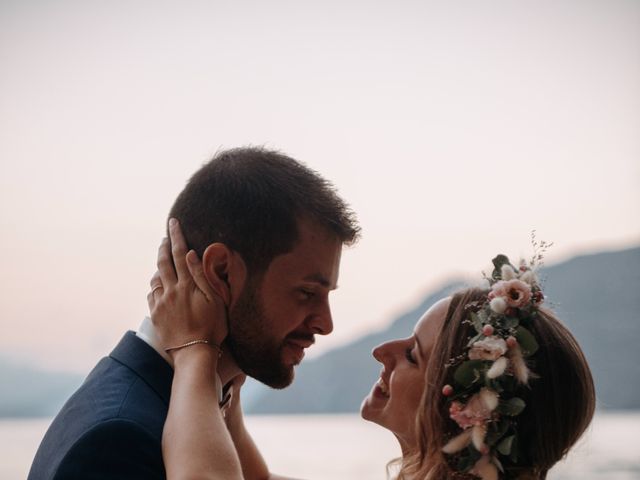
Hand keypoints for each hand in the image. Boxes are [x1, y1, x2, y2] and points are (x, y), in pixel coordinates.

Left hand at [147, 218, 227, 354]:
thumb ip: (201, 276)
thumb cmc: (211, 328)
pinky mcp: (155, 315)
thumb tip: (190, 254)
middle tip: (166, 235)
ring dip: (159, 265)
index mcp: (186, 284)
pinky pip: (151, 294)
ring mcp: (160, 303)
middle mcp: (170, 290)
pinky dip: (155, 284)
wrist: (193, 354)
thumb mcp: (214, 300)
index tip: (173, 222)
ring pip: (155, 277)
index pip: (179, 253)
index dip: (176, 236)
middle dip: (164, 246)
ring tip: (164, 259)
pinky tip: (159, 284)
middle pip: (163, 261)